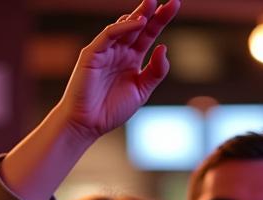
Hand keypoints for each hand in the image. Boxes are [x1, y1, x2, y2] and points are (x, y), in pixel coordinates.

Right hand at [57, 0, 178, 143]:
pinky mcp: (92, 53)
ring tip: (153, 4)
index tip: (174, 4)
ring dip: (138, 15)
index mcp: (132, 58)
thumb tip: (164, 47)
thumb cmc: (111, 110)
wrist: (88, 125)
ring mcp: (106, 50)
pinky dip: (122, 27)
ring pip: (124, 26)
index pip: (149, 33)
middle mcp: (120, 50)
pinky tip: (138, 23)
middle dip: (152, 11)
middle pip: (139, 26)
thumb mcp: (141, 91)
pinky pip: (108, 35)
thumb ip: (155, 72)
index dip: (161, 19)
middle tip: (171, 1)